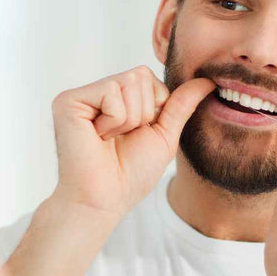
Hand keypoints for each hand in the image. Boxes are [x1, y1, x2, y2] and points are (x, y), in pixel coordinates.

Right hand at [50, 66, 215, 218]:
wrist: (105, 200)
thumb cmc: (130, 174)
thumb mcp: (164, 135)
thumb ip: (182, 104)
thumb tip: (208, 80)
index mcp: (116, 98)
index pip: (149, 77)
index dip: (154, 109)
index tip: (134, 135)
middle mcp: (96, 92)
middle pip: (140, 75)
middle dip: (142, 113)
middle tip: (120, 138)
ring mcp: (81, 95)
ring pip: (128, 82)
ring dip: (129, 119)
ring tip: (108, 139)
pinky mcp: (68, 100)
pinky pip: (111, 91)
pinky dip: (114, 120)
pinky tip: (97, 137)